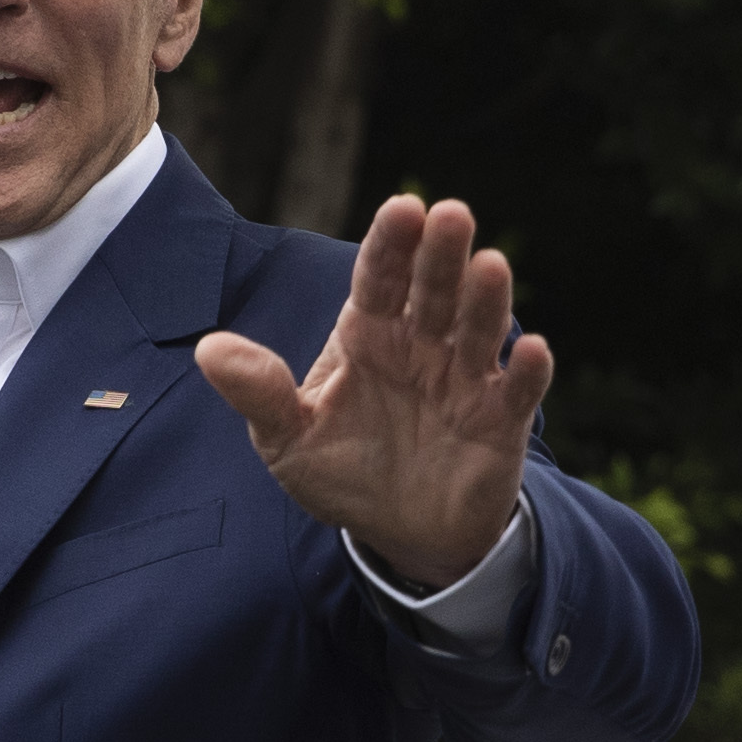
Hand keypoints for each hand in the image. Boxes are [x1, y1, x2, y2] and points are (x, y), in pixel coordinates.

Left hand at [194, 195, 553, 585]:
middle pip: (433, 290)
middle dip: (440, 254)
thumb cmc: (343, 472)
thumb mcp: (288, 440)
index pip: (379, 278)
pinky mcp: (500, 420)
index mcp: (370, 334)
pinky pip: (517, 390)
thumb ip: (259, 393)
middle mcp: (422, 344)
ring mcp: (465, 379)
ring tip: (491, 266)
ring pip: (479, 329)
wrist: (401, 533)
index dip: (390, 244)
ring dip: (486, 299)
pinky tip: (532, 350)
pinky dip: (528, 371)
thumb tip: (208, 350)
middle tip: (450, 214)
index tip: (402, 208)